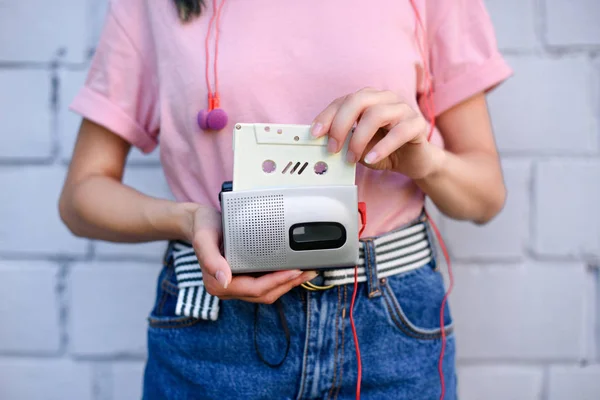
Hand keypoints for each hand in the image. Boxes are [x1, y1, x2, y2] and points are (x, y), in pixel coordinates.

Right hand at [185, 205, 316, 302]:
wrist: (198, 221)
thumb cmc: (202, 227)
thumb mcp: (203, 238)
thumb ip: (210, 259)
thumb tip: (224, 280)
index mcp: (218, 283)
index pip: (254, 289)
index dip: (277, 282)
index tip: (294, 272)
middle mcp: (227, 287)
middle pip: (264, 294)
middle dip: (288, 285)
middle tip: (308, 272)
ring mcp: (236, 283)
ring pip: (267, 291)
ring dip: (287, 284)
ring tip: (307, 272)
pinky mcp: (243, 276)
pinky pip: (265, 283)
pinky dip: (281, 279)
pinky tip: (293, 270)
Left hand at [310, 87, 442, 178]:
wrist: (414, 160)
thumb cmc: (384, 150)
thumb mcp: (358, 147)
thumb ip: (344, 142)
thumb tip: (325, 145)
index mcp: (368, 99)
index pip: (343, 100)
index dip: (327, 116)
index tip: (314, 134)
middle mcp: (385, 98)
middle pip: (359, 100)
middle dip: (340, 124)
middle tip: (332, 148)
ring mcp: (403, 109)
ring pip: (376, 114)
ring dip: (359, 138)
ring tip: (351, 158)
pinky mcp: (417, 124)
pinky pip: (399, 132)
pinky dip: (382, 147)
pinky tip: (371, 160)